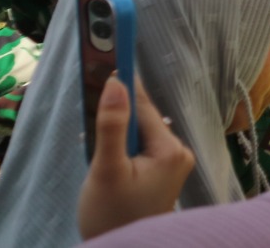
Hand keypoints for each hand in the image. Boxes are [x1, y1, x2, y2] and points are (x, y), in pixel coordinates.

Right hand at [78, 76, 195, 240]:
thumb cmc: (112, 216)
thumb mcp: (106, 170)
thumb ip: (111, 125)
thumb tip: (115, 82)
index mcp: (171, 150)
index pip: (143, 107)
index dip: (123, 84)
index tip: (110, 52)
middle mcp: (179, 152)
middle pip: (142, 119)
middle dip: (117, 117)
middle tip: (90, 109)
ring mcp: (172, 164)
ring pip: (139, 133)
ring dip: (117, 134)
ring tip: (96, 147)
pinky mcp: (162, 174)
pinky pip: (140, 147)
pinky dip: (122, 147)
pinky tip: (105, 157)